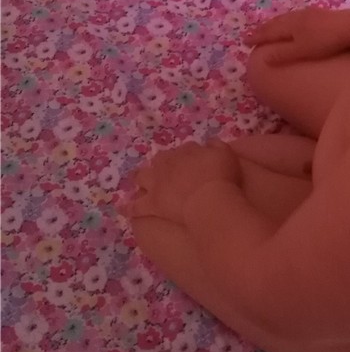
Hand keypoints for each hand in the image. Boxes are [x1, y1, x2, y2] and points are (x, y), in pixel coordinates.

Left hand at [120, 139, 240, 224]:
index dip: (188, 155)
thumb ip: (215, 146)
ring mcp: (155, 185)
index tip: (195, 162)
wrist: (207, 200)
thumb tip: (209, 143)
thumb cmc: (219, 175)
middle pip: (159, 161)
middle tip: (169, 171)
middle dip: (162, 164)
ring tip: (140, 182)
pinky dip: (129, 207)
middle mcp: (165, 165)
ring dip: (141, 178)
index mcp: (182, 152)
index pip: (183, 150)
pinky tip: (123, 208)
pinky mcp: (151, 204)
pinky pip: (135, 207)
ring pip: (142, 177)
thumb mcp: (224, 153)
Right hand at [243, 7, 349, 63]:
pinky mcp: (320, 14)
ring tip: (270, 26)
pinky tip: (294, 21)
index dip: (257, 37)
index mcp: (290, 26)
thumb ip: (282, 54)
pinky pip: (296, 15)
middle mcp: (296, 17)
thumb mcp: (302, 51)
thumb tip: (263, 58)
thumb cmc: (325, 41)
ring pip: (286, 17)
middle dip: (263, 28)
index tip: (245, 40)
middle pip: (276, 23)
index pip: (269, 32)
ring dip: (275, 23)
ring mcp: (309, 14)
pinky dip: (288, 19)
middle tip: (253, 32)